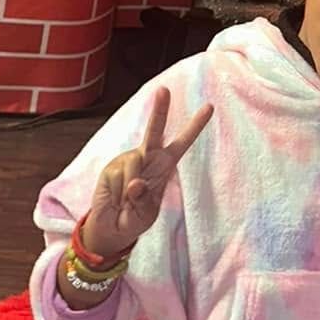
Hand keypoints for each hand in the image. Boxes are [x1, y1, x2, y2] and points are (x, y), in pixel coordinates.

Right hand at [81, 87, 213, 262]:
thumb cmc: (134, 219)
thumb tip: (136, 183)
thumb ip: (143, 199)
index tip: (209, 106)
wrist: (110, 229)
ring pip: (134, 163)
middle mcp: (147, 158)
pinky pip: (119, 176)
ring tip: (126, 203)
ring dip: (131, 189)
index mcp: (164, 166)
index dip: (195, 126)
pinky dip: (119, 193)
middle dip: (159, 110)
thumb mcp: (145, 214)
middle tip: (163, 90)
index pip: (182, 143)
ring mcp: (128, 160)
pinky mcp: (112, 167)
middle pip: (155, 131)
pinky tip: (116, 200)